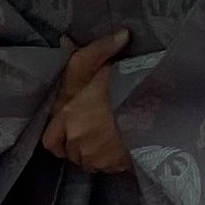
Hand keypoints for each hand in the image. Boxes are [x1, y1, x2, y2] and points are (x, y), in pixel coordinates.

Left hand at [44, 30, 134, 174]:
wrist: (153, 106)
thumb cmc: (117, 82)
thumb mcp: (97, 60)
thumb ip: (97, 51)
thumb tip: (110, 37)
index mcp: (68, 117)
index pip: (51, 140)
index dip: (59, 136)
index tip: (70, 129)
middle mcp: (78, 142)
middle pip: (72, 152)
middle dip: (80, 144)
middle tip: (95, 129)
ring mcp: (97, 157)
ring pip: (90, 161)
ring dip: (96, 152)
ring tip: (110, 136)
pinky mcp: (116, 165)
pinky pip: (109, 166)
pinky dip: (113, 158)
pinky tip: (122, 143)